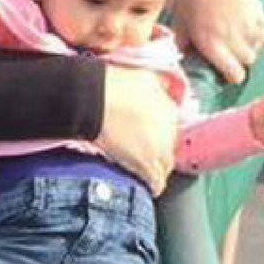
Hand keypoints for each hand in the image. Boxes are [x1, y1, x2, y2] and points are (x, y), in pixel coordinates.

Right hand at [95, 66, 178, 194]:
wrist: (92, 100)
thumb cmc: (112, 85)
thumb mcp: (144, 75)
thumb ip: (161, 84)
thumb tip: (171, 88)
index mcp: (169, 108)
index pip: (172, 127)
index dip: (160, 132)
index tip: (149, 135)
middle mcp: (170, 130)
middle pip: (169, 147)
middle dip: (158, 149)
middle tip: (143, 151)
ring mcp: (159, 150)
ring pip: (165, 166)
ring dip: (157, 168)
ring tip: (146, 172)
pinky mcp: (146, 166)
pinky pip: (156, 182)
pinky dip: (153, 185)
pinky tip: (149, 188)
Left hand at [171, 0, 263, 82]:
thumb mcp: (180, 20)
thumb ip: (183, 42)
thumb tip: (184, 56)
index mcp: (211, 43)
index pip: (234, 75)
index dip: (231, 74)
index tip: (226, 69)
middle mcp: (232, 38)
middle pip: (247, 62)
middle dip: (239, 59)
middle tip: (228, 50)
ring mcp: (248, 25)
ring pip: (257, 47)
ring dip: (248, 45)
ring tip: (235, 35)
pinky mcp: (258, 13)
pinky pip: (263, 32)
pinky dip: (256, 32)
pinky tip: (243, 24)